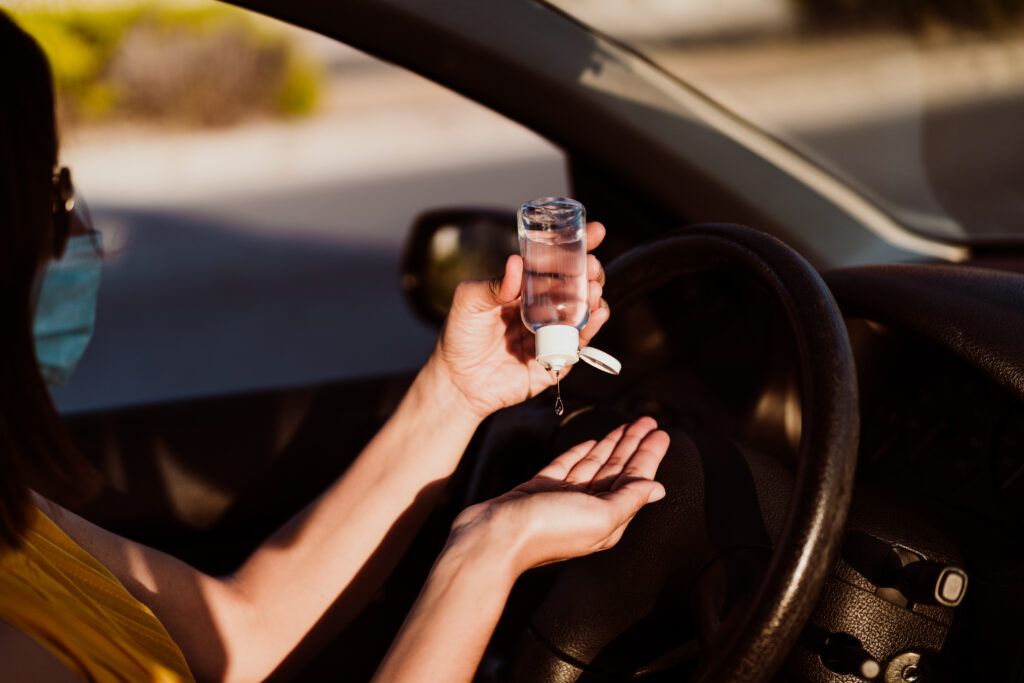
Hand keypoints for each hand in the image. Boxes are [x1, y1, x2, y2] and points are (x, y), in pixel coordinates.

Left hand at [430, 221, 609, 418]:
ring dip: (593, 297)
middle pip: (576, 284)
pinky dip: (591, 327)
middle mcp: (543, 308)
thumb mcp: (469, 302)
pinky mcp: (557, 359)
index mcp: (525, 289)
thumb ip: (492, 285)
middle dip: (589, 271)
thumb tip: (517, 263)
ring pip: (583, 311)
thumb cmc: (460, 336)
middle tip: (591, 265)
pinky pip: (580, 342)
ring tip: (593, 288)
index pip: (555, 263)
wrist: (458, 380)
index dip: (576, 247)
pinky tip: (596, 313)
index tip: (595, 232)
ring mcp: (552, 332)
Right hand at [451, 417, 668, 574]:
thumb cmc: (548, 530)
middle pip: (617, 470)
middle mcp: (588, 509)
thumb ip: (629, 500)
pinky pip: (567, 466)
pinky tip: (591, 442)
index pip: (635, 479)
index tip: (662, 433)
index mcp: (607, 519)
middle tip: (648, 421)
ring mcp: (564, 498)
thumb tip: (658, 489)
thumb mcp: (600, 516)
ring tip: (627, 425)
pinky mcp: (541, 489)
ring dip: (612, 444)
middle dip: (634, 444)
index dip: (649, 455)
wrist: (495, 537)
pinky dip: (580, 453)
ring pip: (595, 465)